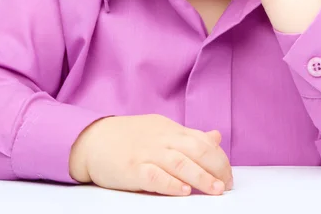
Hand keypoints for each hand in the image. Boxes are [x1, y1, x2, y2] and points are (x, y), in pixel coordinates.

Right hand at [69, 113, 232, 196]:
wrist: (92, 138)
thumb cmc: (128, 137)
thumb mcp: (161, 130)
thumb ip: (189, 136)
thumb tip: (215, 136)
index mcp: (170, 129)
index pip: (201, 140)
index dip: (219, 158)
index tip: (228, 175)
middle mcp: (161, 139)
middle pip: (195, 149)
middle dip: (215, 167)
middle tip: (226, 185)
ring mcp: (147, 153)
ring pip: (179, 162)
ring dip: (200, 177)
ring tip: (215, 189)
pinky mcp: (132, 168)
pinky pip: (154, 175)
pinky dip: (170, 183)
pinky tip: (182, 191)